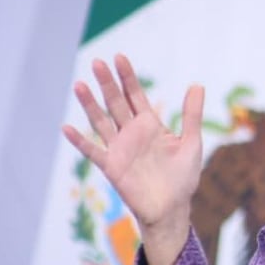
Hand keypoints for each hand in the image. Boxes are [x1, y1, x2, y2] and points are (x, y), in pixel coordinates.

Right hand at [62, 54, 203, 264]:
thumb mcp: (191, 142)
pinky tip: (67, 128)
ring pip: (101, 121)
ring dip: (90, 105)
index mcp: (150, 125)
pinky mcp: (111, 167)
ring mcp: (119, 149)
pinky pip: (92, 152)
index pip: (135, 96)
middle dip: (107, 83)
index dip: (127, 77)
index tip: (119, 57)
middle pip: (115, 103)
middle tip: (97, 62)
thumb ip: (191, 115)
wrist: (172, 208)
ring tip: (80, 85)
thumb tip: (197, 84)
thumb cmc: (183, 176)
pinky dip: (79, 141)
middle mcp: (131, 133)